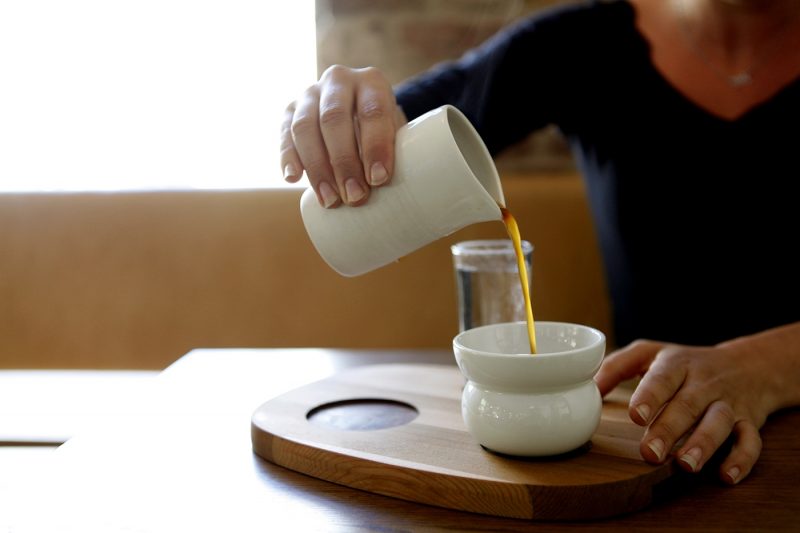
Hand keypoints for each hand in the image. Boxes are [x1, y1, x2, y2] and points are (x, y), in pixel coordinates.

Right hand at [280, 65, 406, 207]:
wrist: (357, 111)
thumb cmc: (384, 132)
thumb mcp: (398, 133)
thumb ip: (404, 158)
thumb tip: (408, 213)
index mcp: (372, 82)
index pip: (373, 111)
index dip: (375, 146)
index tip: (379, 180)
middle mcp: (339, 80)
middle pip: (335, 119)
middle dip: (344, 162)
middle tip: (355, 197)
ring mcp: (310, 93)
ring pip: (306, 127)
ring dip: (317, 167)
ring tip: (331, 200)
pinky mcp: (290, 110)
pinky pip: (285, 134)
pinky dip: (288, 157)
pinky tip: (293, 178)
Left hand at [594, 334, 791, 484]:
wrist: (747, 365)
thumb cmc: (685, 362)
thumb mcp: (650, 353)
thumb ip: (616, 366)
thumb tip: (587, 387)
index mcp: (676, 364)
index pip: (662, 378)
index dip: (650, 396)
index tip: (636, 415)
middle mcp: (703, 383)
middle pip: (687, 405)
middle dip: (669, 430)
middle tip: (649, 453)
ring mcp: (728, 403)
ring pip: (719, 423)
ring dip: (703, 444)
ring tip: (685, 465)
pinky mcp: (749, 422)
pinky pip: (750, 442)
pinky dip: (741, 459)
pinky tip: (725, 475)